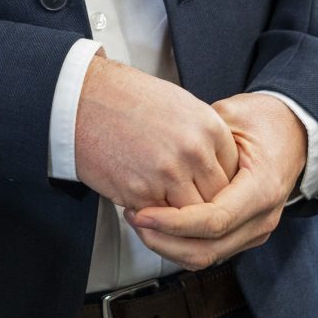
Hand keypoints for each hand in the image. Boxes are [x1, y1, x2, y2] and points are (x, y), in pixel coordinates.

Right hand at [73, 55, 239, 209]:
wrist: (82, 99)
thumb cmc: (125, 97)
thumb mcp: (179, 106)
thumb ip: (204, 137)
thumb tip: (217, 165)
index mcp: (208, 127)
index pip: (234, 174)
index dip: (223, 185)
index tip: (210, 188)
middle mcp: (193, 152)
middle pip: (218, 199)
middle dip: (207, 206)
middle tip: (195, 207)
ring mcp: (167, 174)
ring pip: (193, 217)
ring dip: (184, 219)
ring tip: (174, 214)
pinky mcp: (140, 193)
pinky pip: (161, 221)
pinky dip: (157, 220)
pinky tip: (150, 209)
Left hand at [123, 92, 306, 270]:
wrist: (293, 132)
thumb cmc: (263, 120)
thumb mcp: (231, 115)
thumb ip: (201, 135)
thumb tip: (160, 148)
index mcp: (262, 188)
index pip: (214, 220)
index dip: (173, 221)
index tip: (143, 212)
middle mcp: (262, 217)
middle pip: (207, 249)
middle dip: (164, 240)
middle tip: (134, 217)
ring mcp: (255, 230)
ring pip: (206, 257)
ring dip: (168, 246)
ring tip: (140, 221)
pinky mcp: (245, 234)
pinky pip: (209, 250)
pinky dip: (180, 244)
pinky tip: (158, 226)